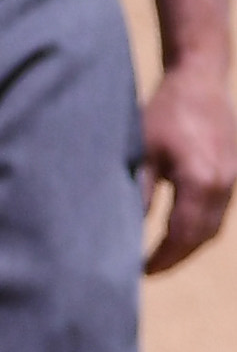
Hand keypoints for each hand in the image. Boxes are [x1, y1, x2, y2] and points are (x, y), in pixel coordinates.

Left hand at [142, 61, 235, 271]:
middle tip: (148, 270)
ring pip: (214, 227)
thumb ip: (139, 194)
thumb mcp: (142, 154)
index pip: (182, 235)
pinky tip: (177, 232)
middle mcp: (223, 182)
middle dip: (175, 258)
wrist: (199, 80)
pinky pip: (220, 211)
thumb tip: (125, 232)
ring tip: (161, 256)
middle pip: (201, 237)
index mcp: (200, 181)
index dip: (162, 258)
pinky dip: (199, 227)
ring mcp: (233, 177)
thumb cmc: (164, 113)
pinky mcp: (235, 171)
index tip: (140, 272)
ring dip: (189, 245)